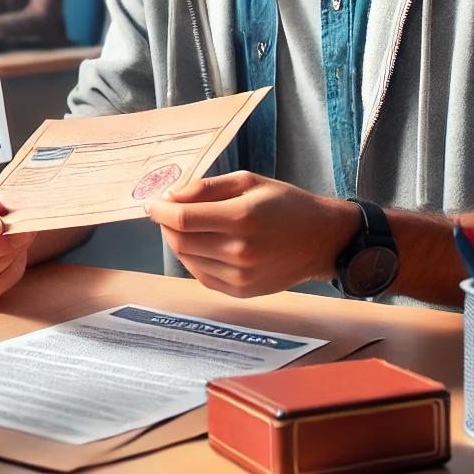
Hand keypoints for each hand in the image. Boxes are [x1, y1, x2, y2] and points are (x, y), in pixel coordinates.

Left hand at [146, 171, 359, 297]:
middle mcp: (239, 251)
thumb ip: (207, 188)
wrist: (321, 239)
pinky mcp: (241, 292)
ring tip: (187, 225)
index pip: (182, 219)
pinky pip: (201, 276)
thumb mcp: (248, 181)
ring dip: (178, 241)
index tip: (152, 203)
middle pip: (180, 241)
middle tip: (168, 211)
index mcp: (241, 218)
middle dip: (165, 224)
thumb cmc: (286, 204)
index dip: (159, 210)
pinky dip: (192, 259)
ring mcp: (240, 277)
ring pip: (187, 260)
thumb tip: (172, 196)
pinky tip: (201, 244)